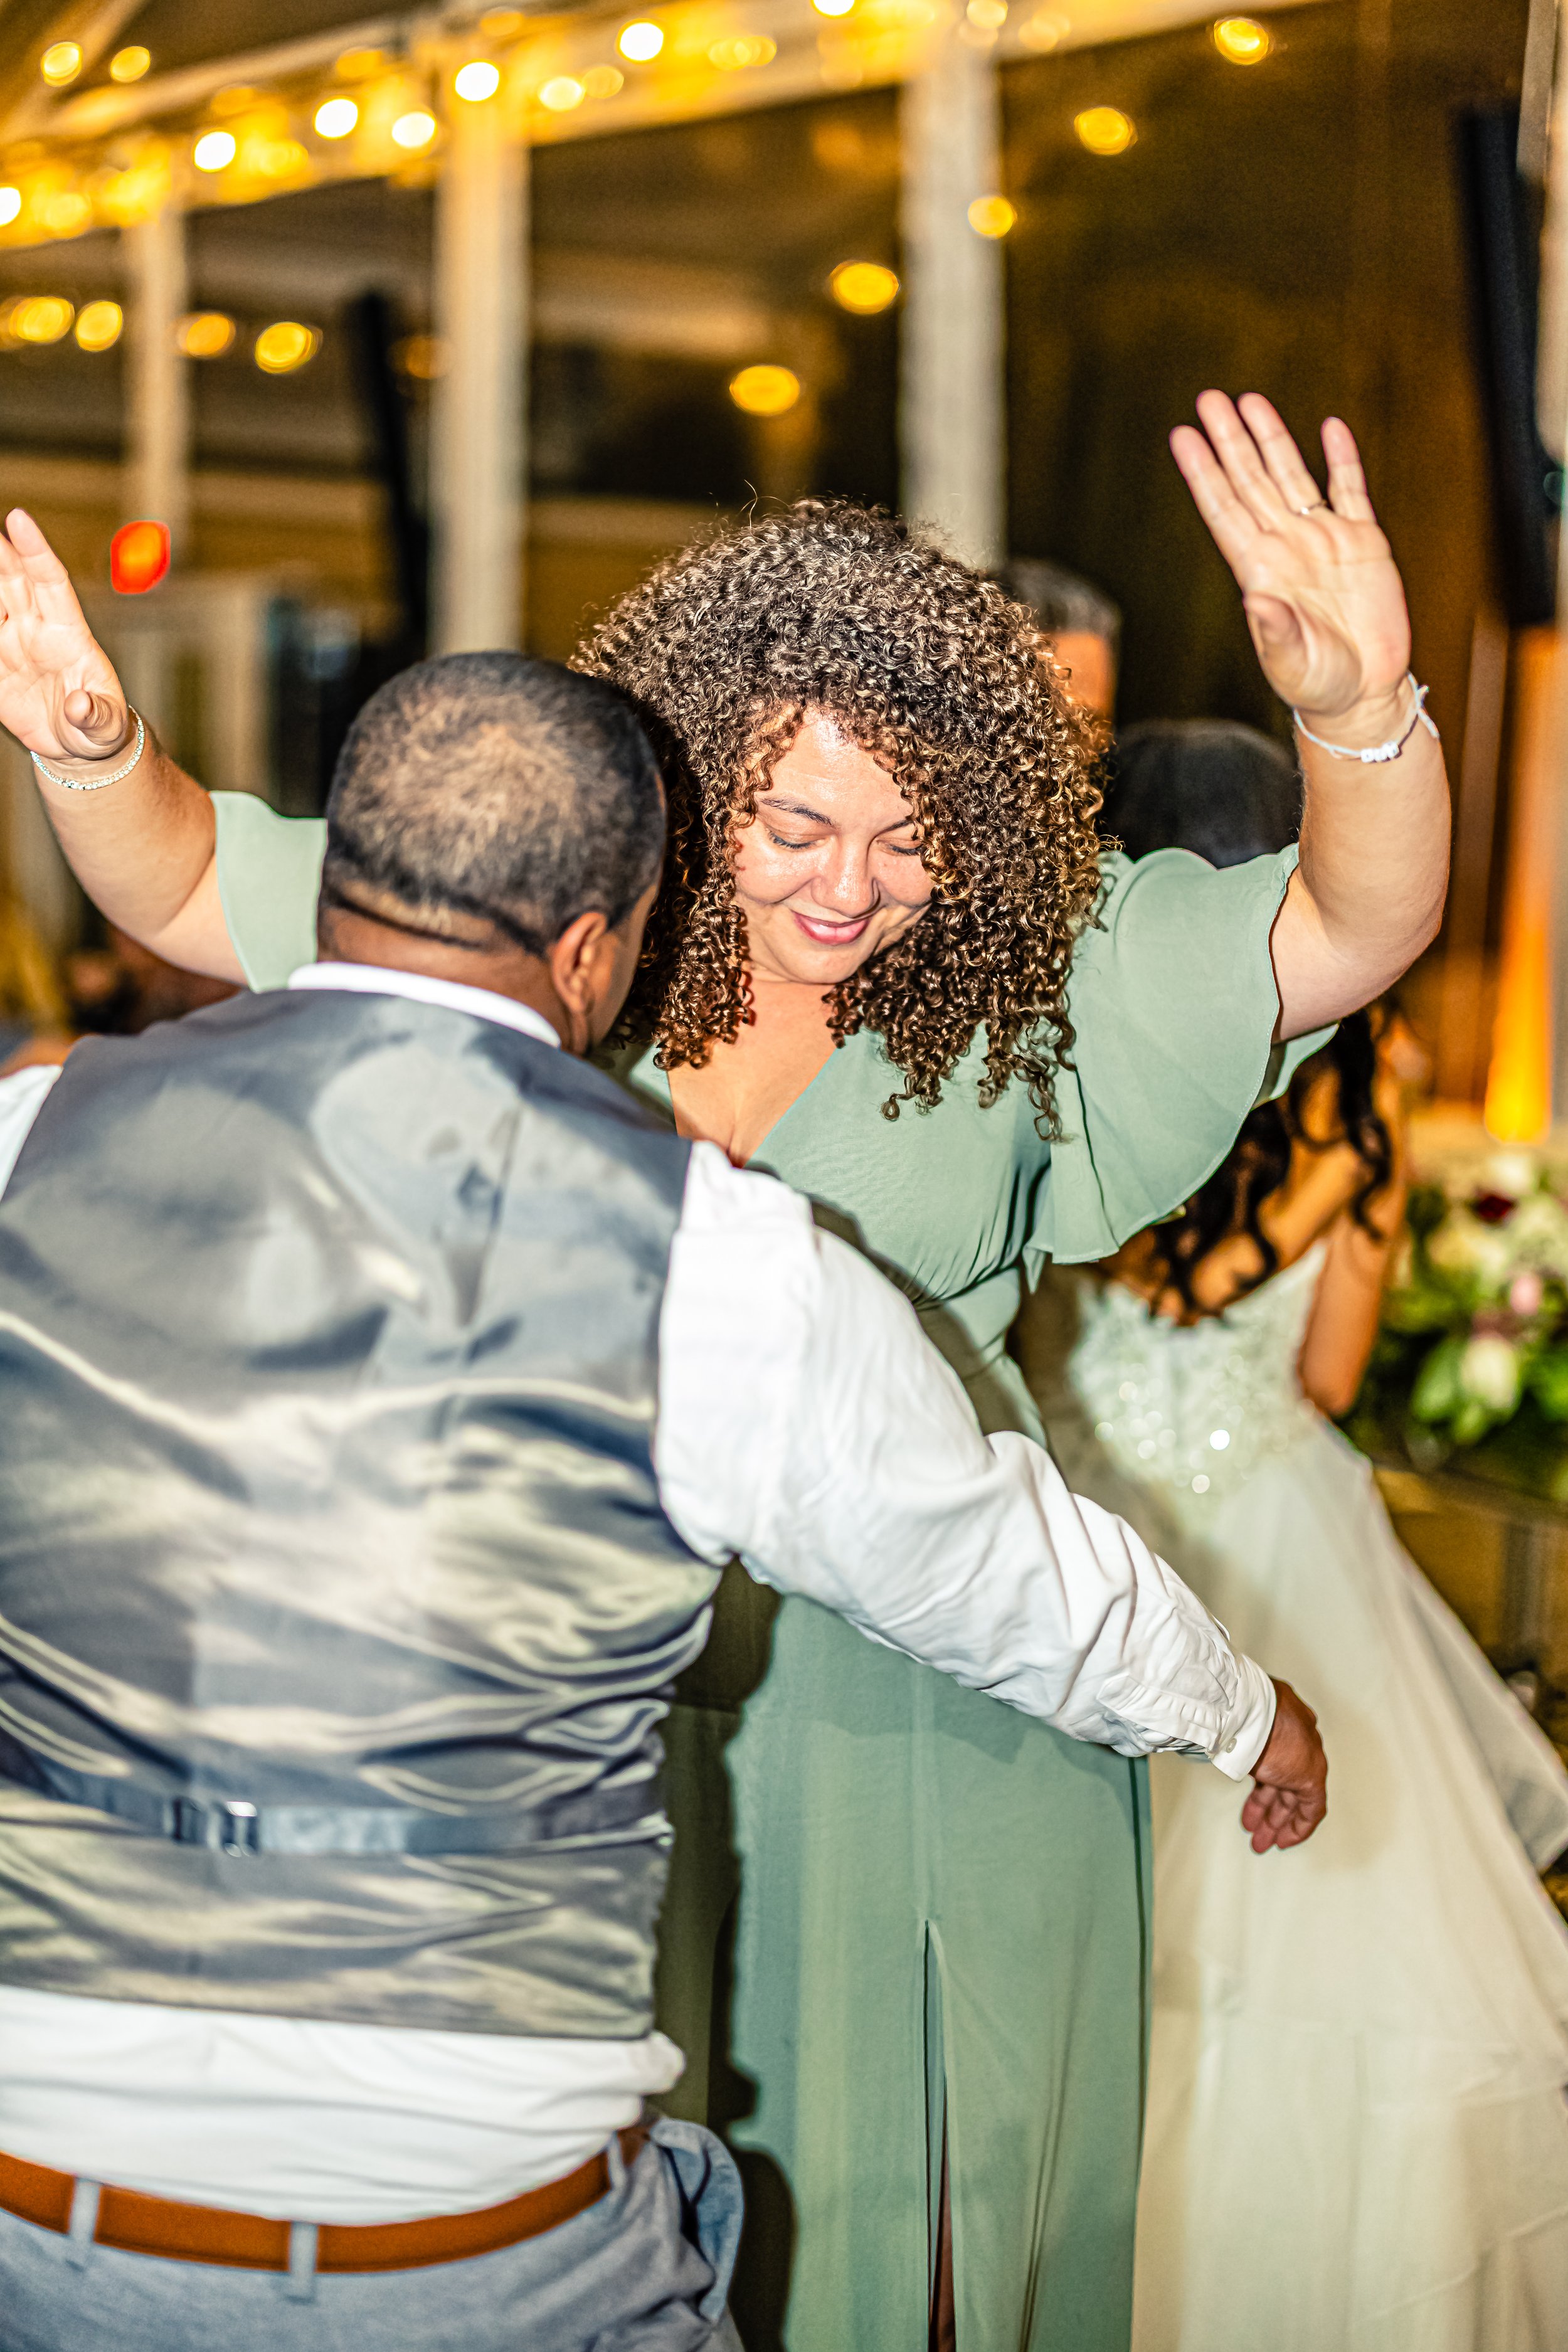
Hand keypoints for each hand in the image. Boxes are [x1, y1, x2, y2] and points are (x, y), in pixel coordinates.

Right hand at [0, 508, 130, 765]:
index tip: (18, 519)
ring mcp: (10, 642)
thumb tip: (79, 706)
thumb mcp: (107, 727)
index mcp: (70, 634)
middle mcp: (36, 629)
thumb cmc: (100, 728)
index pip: (52, 582)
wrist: (77, 746)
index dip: (35, 550)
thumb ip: (96, 715)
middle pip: (12, 579)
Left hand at [1170, 392, 1412, 738]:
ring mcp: (1323, 542)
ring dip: (1272, 439)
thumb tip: (1255, 600)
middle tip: (1208, 398)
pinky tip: (1329, 427)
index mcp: (1260, 572)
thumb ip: (1275, 631)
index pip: (1224, 511)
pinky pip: (1349, 490)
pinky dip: (1341, 459)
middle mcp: (1286, 548)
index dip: (1204, 473)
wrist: (1363, 695)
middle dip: (1230, 440)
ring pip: (1292, 477)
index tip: (1182, 436)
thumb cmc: (1318, 686)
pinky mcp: (1363, 543)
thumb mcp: (1292, 663)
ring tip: (1250, 400)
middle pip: (1251, 482)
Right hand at [1241, 1678, 1326, 1852]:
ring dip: (1276, 1822)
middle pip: (1284, 1782)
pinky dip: (1298, 1828)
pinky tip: (1285, 1840)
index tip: (1255, 1798)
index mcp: (1284, 1719)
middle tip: (1257, 1828)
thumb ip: (1232, 1734)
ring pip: (1294, 1798)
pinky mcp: (1311, 1777)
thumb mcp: (1234, 1721)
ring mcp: (1307, 1756)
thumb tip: (1215, 1742)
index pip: (1277, 1758)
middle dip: (1268, 1810)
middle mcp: (1299, 1737)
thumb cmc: (1237, 1709)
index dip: (1264, 1783)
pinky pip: (1311, 1809)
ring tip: (1262, 1841)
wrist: (1251, 1714)